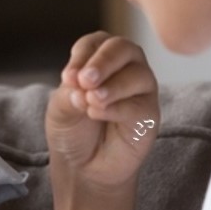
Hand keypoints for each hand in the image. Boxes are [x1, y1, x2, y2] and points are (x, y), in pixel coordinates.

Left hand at [46, 32, 159, 193]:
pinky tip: (97, 114)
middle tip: (84, 80)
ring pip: (137, 75)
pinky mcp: (149, 114)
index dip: (82, 57)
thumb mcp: (61, 107)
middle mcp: (125, 66)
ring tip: (91, 100)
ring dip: (111, 86)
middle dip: (102, 63)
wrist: (83, 166)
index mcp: (100, 57)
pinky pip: (138, 105)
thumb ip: (70, 92)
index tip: (67, 78)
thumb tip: (83, 85)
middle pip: (122, 48)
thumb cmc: (74, 129)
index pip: (95, 43)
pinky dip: (116, 107)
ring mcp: (141, 89)